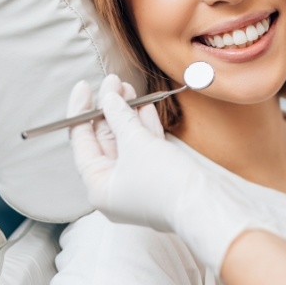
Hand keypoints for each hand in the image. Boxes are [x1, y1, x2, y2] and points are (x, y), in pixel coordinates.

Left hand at [68, 75, 278, 273]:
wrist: (204, 203)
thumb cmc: (164, 181)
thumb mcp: (136, 143)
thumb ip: (120, 117)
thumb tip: (109, 97)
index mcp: (98, 186)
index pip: (82, 142)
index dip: (81, 111)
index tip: (85, 86)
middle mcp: (114, 185)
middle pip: (105, 139)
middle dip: (110, 108)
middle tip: (114, 82)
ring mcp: (137, 181)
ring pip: (127, 140)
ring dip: (128, 113)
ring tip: (128, 87)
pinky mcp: (157, 175)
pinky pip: (145, 146)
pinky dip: (144, 126)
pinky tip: (145, 105)